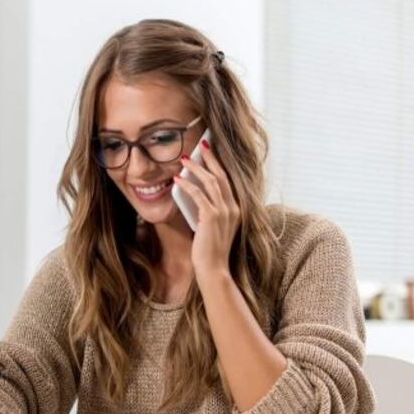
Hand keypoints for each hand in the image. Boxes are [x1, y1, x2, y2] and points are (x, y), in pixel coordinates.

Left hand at [173, 139, 239, 279]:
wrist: (213, 269)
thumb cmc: (210, 250)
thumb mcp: (212, 226)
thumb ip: (208, 210)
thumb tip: (193, 192)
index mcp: (236, 209)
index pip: (228, 181)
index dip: (219, 165)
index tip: (210, 151)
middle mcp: (233, 208)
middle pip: (222, 176)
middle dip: (211, 158)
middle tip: (202, 144)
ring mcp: (224, 212)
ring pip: (211, 182)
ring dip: (196, 168)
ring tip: (184, 159)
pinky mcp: (211, 218)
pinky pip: (198, 195)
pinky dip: (187, 185)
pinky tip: (176, 180)